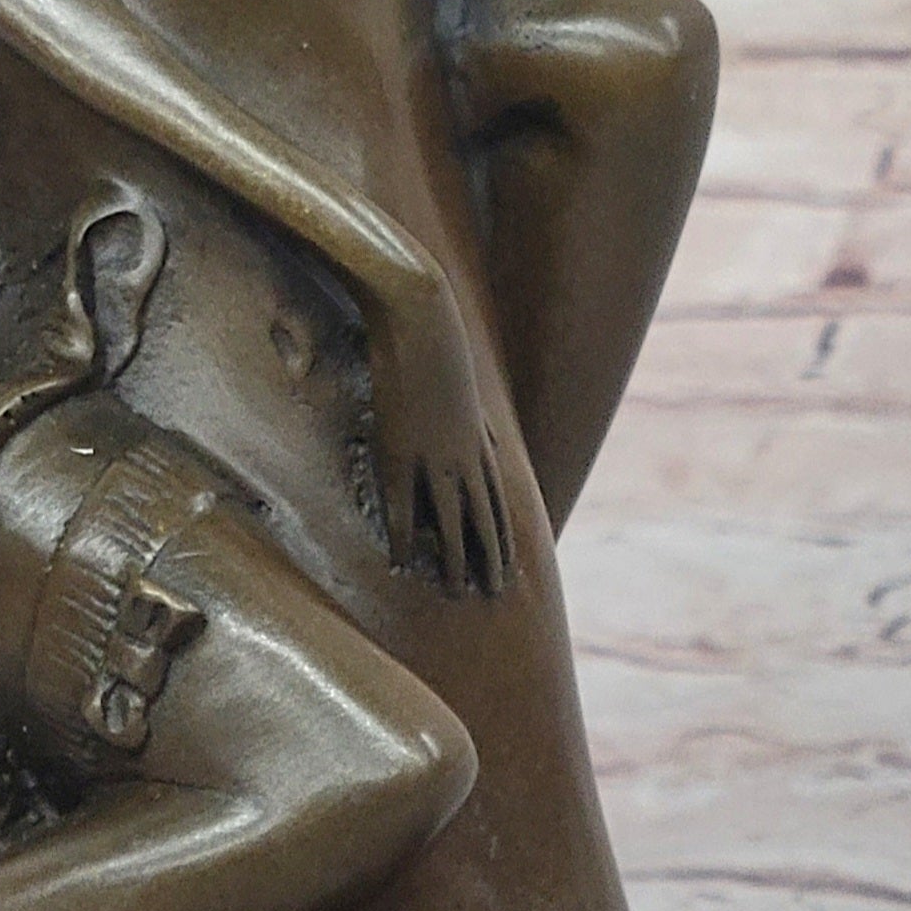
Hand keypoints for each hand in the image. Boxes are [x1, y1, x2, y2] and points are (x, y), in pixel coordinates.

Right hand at [361, 277, 513, 597]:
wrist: (422, 319)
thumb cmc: (438, 341)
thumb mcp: (462, 382)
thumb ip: (469, 413)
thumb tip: (482, 430)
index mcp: (478, 440)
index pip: (496, 498)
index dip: (502, 532)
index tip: (508, 560)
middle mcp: (463, 455)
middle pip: (484, 517)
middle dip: (492, 556)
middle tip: (496, 591)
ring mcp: (434, 455)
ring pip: (451, 520)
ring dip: (456, 559)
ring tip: (458, 590)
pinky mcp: (402, 448)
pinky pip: (403, 505)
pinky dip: (405, 536)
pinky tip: (404, 561)